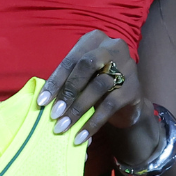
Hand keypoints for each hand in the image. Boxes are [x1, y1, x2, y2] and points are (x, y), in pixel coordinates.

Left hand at [37, 31, 161, 164]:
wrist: (127, 103)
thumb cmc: (96, 85)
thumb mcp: (81, 78)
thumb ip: (66, 81)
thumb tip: (45, 101)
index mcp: (95, 40)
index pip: (71, 59)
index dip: (55, 81)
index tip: (42, 102)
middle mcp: (113, 47)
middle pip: (87, 65)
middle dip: (68, 90)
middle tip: (54, 113)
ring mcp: (127, 66)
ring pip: (98, 85)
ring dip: (78, 108)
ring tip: (63, 126)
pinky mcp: (133, 88)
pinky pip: (110, 105)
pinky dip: (93, 122)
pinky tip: (81, 135)